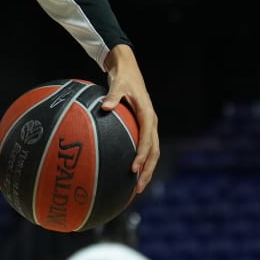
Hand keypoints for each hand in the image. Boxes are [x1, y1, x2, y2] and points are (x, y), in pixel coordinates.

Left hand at [100, 44, 159, 193]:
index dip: (142, 155)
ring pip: (152, 153)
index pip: (147, 139)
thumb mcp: (118, 84)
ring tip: (137, 189)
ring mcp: (149, 127)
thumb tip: (105, 106)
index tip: (133, 170)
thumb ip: (112, 96)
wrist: (128, 70)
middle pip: (154, 152)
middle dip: (147, 171)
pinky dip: (141, 162)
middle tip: (138, 188)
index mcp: (148, 115)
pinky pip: (145, 148)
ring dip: (147, 170)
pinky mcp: (144, 128)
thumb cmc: (123, 77)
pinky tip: (129, 174)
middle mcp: (152, 123)